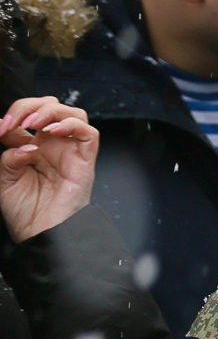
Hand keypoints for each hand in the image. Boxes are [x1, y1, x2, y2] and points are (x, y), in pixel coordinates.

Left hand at [0, 96, 98, 240]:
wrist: (41, 234)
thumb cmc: (25, 212)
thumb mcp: (3, 179)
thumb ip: (8, 156)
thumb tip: (24, 142)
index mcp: (32, 147)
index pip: (27, 115)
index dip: (12, 115)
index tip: (0, 129)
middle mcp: (53, 146)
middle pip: (50, 106)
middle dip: (29, 105)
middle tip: (16, 122)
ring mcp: (70, 152)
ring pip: (72, 113)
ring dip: (51, 110)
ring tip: (35, 122)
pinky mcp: (85, 161)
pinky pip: (89, 133)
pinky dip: (71, 125)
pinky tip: (53, 132)